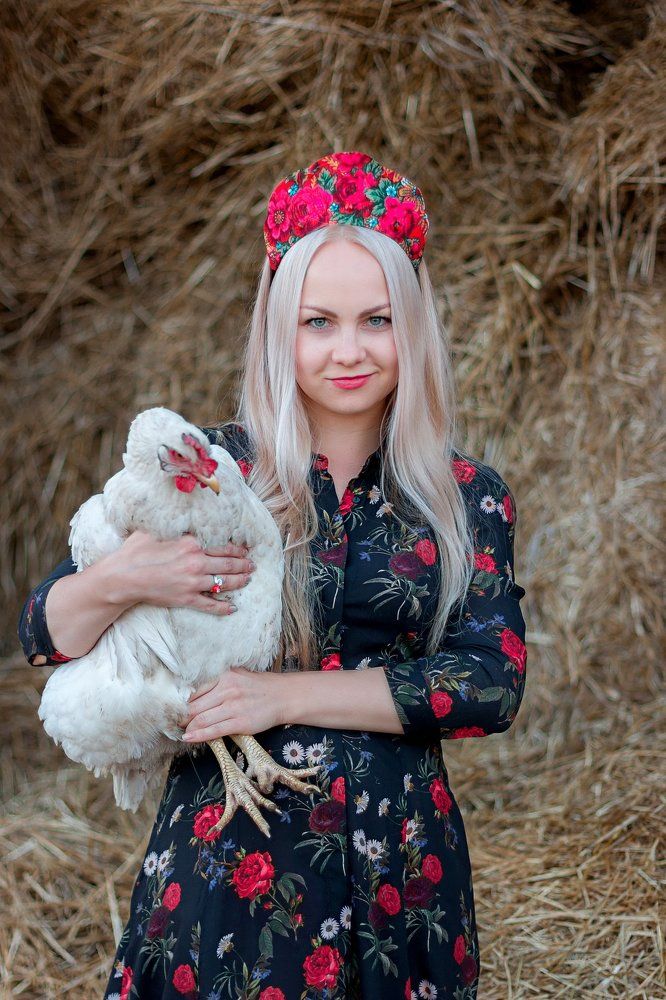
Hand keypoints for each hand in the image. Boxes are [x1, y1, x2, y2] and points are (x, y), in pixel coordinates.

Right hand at [106, 530, 255, 612]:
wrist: (123, 576)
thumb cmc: (135, 551)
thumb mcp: (155, 530)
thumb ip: (172, 526)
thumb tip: (178, 517)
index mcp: (191, 543)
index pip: (222, 546)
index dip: (237, 549)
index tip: (245, 550)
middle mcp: (196, 562)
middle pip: (228, 564)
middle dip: (243, 565)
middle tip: (252, 565)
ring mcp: (193, 582)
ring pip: (224, 583)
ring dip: (239, 582)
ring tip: (247, 580)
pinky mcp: (186, 598)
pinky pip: (210, 604)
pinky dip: (223, 608)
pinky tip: (232, 608)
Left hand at [182, 667, 284, 741]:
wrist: (283, 696)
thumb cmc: (258, 687)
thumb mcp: (236, 677)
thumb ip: (217, 683)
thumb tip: (193, 695)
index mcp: (224, 676)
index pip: (194, 690)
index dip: (181, 702)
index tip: (174, 708)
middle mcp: (227, 689)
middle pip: (194, 706)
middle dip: (181, 716)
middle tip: (173, 722)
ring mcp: (234, 707)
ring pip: (201, 719)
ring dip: (188, 727)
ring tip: (181, 730)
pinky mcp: (240, 723)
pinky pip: (214, 731)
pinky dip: (198, 736)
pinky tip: (189, 738)